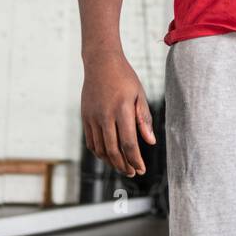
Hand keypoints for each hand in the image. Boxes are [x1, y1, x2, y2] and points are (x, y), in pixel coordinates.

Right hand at [81, 52, 155, 177]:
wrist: (101, 62)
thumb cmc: (125, 78)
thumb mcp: (139, 95)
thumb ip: (144, 119)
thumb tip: (151, 142)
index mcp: (122, 110)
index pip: (129, 143)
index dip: (135, 160)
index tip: (142, 169)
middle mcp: (105, 116)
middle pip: (113, 151)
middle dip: (124, 166)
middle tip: (133, 173)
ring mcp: (92, 118)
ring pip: (100, 150)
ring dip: (112, 162)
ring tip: (123, 167)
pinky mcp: (85, 117)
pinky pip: (91, 142)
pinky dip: (100, 153)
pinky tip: (109, 156)